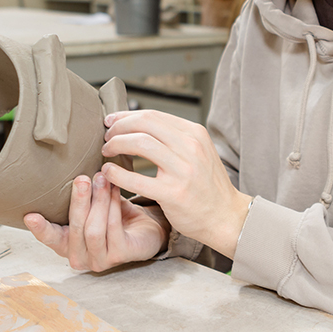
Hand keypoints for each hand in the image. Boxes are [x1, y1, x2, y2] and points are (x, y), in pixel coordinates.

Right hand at [24, 172, 169, 271]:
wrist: (147, 228)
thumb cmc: (115, 215)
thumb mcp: (94, 204)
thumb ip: (82, 196)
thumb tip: (74, 170)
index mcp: (68, 244)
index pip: (50, 239)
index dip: (40, 229)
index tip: (30, 215)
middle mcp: (80, 257)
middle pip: (74, 229)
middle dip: (78, 201)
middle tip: (82, 179)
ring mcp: (99, 260)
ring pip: (93, 230)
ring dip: (98, 201)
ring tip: (103, 178)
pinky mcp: (120, 256)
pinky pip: (113, 229)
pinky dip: (113, 205)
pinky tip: (116, 189)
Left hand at [101, 110, 252, 259]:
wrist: (226, 216)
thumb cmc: (208, 185)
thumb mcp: (199, 151)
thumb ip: (174, 137)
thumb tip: (139, 125)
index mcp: (195, 133)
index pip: (153, 115)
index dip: (127, 116)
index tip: (111, 120)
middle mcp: (191, 147)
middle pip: (145, 124)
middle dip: (119, 127)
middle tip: (106, 136)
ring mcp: (183, 170)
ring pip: (140, 144)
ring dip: (117, 144)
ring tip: (107, 151)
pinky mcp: (173, 194)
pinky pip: (137, 179)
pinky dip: (117, 173)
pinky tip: (108, 173)